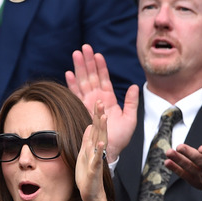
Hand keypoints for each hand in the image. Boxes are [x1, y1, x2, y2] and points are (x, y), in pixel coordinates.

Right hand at [66, 44, 138, 161]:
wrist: (109, 151)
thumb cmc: (120, 138)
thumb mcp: (130, 119)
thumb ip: (131, 102)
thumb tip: (133, 86)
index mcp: (108, 99)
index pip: (104, 78)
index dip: (101, 66)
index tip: (98, 54)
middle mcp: (96, 99)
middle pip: (91, 76)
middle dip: (87, 61)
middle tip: (84, 47)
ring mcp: (87, 104)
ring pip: (82, 82)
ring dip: (79, 68)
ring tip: (76, 54)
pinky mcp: (80, 111)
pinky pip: (75, 95)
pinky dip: (72, 84)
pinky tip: (68, 74)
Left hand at [76, 101, 108, 200]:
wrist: (92, 194)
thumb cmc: (88, 175)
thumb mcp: (84, 154)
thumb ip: (87, 140)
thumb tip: (89, 126)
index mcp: (94, 147)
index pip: (96, 128)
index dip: (96, 115)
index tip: (97, 101)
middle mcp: (98, 151)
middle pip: (100, 130)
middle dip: (100, 116)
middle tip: (100, 101)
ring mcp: (97, 159)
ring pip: (101, 142)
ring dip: (102, 129)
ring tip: (103, 116)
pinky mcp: (95, 169)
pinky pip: (98, 158)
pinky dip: (99, 150)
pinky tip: (100, 142)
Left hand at [165, 137, 201, 195]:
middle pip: (199, 160)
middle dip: (188, 153)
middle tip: (179, 147)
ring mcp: (201, 175)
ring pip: (188, 166)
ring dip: (178, 159)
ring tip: (170, 152)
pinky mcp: (193, 180)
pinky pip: (182, 174)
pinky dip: (174, 168)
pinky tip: (168, 162)